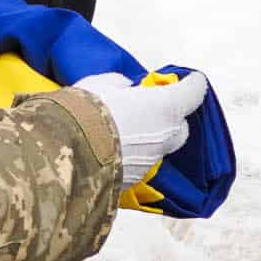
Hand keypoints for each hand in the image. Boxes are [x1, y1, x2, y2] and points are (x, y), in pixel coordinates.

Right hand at [74, 71, 209, 188]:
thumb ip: (122, 85)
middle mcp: (166, 136)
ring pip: (159, 148)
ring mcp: (152, 161)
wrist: (66, 153)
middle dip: (170, 118)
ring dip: (148, 139)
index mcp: (166, 107)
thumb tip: (127, 90)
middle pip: (181, 126)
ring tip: (123, 131)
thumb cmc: (86, 111)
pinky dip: (131, 156)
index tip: (190, 79)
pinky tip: (111, 150)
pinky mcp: (135, 181)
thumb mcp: (102, 83)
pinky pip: (139, 163)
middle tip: (151, 108)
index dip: (192, 83)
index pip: (194, 92)